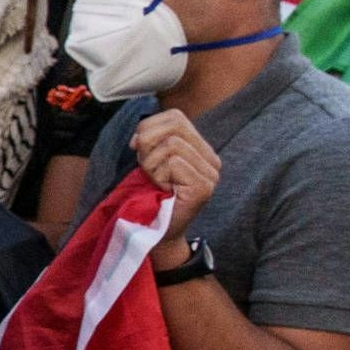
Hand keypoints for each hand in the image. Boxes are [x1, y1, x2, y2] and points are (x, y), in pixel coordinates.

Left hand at [132, 110, 220, 269]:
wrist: (155, 233)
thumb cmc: (150, 197)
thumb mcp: (149, 160)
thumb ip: (150, 139)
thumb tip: (139, 133)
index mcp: (201, 149)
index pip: (175, 116)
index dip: (149, 127)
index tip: (137, 148)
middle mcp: (211, 159)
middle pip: (174, 126)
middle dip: (148, 143)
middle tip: (144, 166)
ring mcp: (211, 174)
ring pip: (171, 144)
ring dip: (151, 163)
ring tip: (155, 181)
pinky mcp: (204, 187)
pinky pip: (174, 163)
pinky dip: (157, 175)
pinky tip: (162, 190)